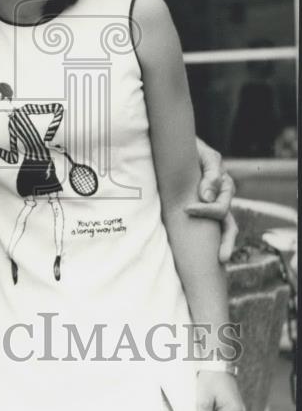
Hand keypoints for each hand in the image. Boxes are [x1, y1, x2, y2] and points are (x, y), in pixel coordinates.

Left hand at [185, 138, 236, 262]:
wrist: (181, 146)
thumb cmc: (195, 150)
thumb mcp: (205, 157)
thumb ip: (211, 173)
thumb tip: (207, 197)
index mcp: (224, 187)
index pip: (220, 209)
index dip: (205, 211)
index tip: (186, 209)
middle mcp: (221, 199)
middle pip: (229, 226)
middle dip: (225, 243)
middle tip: (221, 258)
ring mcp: (213, 204)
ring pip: (224, 229)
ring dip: (222, 246)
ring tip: (219, 263)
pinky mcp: (200, 208)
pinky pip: (208, 228)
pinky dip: (209, 241)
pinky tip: (204, 256)